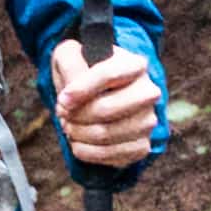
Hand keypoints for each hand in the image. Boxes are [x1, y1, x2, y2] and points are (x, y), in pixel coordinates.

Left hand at [57, 35, 169, 173]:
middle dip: (77, 115)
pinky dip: (87, 152)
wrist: (99, 94)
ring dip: (78, 134)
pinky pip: (113, 155)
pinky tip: (78, 142)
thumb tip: (71, 94)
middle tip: (62, 113)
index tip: (63, 99)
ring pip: (106, 134)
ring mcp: (148, 120)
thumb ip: (70, 64)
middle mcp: (148, 92)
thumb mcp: (71, 55)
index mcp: (135, 64)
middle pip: (106, 109)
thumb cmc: (84, 71)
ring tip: (69, 126)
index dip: (82, 89)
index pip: (108, 75)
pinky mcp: (142, 145)